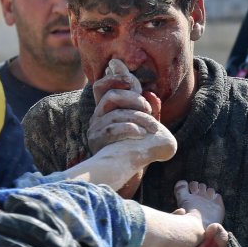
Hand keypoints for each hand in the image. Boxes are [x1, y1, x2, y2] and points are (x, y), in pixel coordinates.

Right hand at [89, 63, 163, 196]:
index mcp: (107, 109)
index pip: (102, 86)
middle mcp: (97, 116)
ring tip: (153, 129)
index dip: (113, 78)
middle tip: (149, 110)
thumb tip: (151, 93)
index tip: (129, 77)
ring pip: (116, 113)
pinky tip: (141, 134)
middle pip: (111, 96)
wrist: (129, 169)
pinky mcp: (96, 140)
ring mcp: (95, 128)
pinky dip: (130, 129)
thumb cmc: (138, 145)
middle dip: (133, 99)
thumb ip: (148, 109)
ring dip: (139, 118)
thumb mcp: (145, 124)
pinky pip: (112, 129)